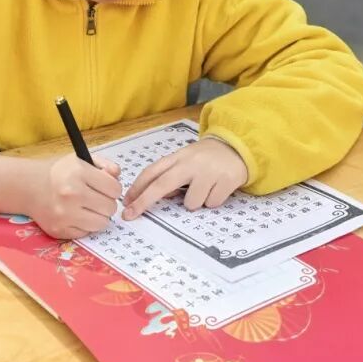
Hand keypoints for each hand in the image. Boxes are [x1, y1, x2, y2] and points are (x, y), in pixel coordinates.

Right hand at [27, 154, 121, 238]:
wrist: (29, 187)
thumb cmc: (59, 173)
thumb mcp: (81, 160)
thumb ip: (105, 165)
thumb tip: (117, 176)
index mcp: (78, 173)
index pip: (115, 189)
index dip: (113, 188)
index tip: (106, 188)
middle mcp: (71, 194)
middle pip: (110, 208)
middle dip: (107, 203)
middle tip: (98, 199)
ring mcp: (64, 214)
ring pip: (101, 224)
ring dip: (99, 217)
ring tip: (89, 208)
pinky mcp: (59, 230)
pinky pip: (86, 233)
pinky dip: (85, 226)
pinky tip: (77, 216)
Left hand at [121, 138, 247, 219]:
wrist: (237, 147)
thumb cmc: (205, 159)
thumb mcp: (185, 161)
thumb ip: (170, 175)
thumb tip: (154, 195)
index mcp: (178, 157)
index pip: (152, 172)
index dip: (136, 188)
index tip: (125, 203)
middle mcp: (191, 163)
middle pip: (162, 184)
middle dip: (144, 202)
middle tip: (130, 215)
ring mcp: (208, 172)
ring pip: (191, 203)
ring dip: (195, 202)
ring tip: (205, 190)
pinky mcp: (226, 181)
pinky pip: (211, 204)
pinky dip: (213, 200)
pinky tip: (218, 188)